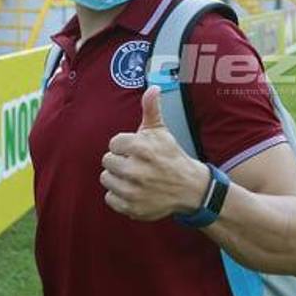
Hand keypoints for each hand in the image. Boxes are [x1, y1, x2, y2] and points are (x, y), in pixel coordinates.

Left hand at [100, 86, 207, 220]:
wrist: (189, 187)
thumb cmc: (170, 156)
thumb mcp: (161, 131)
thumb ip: (151, 109)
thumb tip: (153, 88)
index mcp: (140, 147)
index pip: (113, 143)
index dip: (125, 146)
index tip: (137, 151)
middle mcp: (135, 169)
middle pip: (107, 161)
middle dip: (120, 161)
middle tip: (136, 164)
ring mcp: (133, 191)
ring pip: (106, 179)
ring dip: (117, 178)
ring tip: (134, 177)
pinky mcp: (131, 207)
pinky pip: (110, 198)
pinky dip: (119, 196)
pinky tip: (133, 190)